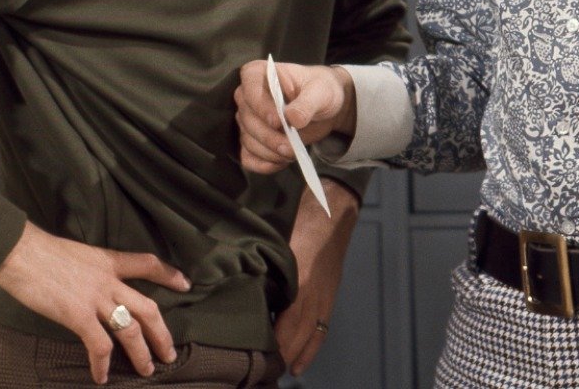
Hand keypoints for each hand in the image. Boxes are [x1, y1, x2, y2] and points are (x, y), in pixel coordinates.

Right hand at [0, 222, 188, 384]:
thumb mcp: (78, 254)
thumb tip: (89, 285)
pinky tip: (102, 376)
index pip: (148, 264)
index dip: (169, 274)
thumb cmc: (41, 251)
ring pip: (131, 330)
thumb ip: (91, 270)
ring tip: (147, 371)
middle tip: (169, 353)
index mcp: (109, 262)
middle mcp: (109, 281)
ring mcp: (95, 299)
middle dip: (162, 334)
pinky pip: (99, 344)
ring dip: (141, 354)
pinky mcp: (77, 315)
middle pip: (148, 309)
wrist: (20, 250)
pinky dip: (102, 363)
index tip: (185, 284)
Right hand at [235, 60, 355, 172]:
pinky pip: (248, 157)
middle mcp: (246, 96)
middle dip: (269, 137)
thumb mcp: (320, 92)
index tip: (279, 122)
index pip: (250, 90)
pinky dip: (263, 164)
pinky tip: (281, 162)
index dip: (262, 107)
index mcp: (258, 74)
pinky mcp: (252, 140)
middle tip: (291, 146)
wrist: (324, 107)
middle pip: (248, 120)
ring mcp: (247, 120)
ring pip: (247, 140)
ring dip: (269, 152)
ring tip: (292, 152)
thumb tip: (293, 119)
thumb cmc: (319, 90)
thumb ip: (307, 104)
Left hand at [275, 178, 361, 373]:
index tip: (260, 358)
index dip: (276, 343)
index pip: (289, 323)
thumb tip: (244, 288)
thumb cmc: (302, 217)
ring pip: (312, 332)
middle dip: (285, 354)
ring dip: (299, 353)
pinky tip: (303, 355)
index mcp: (302, 280)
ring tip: (286, 370)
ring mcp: (326, 292)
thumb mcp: (279, 241)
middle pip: (300, 332)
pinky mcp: (330, 291)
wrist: (334, 206)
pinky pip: (322, 324)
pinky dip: (313, 343)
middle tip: (266, 372)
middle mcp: (316, 292)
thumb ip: (265, 266)